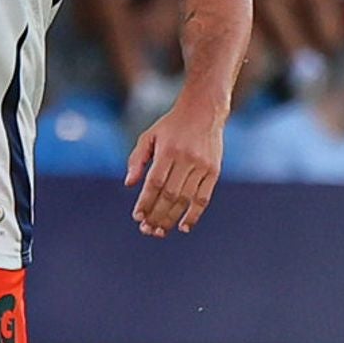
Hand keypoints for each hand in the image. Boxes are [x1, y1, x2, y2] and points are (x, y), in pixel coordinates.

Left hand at [125, 97, 225, 238]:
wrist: (204, 111)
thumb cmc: (171, 125)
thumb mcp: (149, 136)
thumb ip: (137, 159)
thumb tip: (129, 184)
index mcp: (168, 150)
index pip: (154, 182)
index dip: (146, 202)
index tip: (137, 216)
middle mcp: (186, 159)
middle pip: (170, 195)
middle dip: (157, 215)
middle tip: (147, 230)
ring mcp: (202, 166)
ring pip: (186, 199)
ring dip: (172, 218)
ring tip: (160, 231)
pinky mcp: (214, 171)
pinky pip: (204, 198)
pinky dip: (194, 214)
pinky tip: (184, 226)